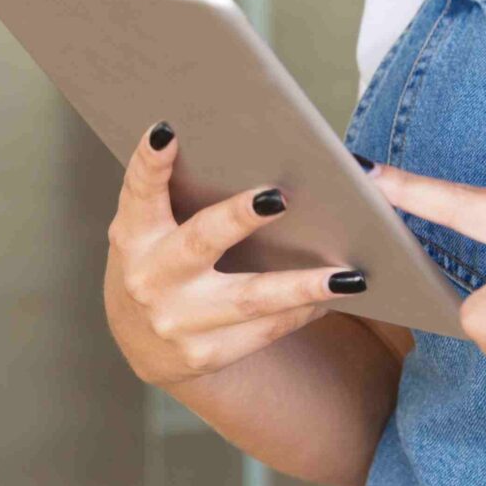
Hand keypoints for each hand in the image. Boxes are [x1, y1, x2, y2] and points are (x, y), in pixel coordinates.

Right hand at [103, 122, 367, 389]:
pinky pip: (264, 330)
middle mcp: (150, 279)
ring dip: (301, 286)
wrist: (139, 342)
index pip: (140, 193)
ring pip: (249, 299)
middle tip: (279, 197)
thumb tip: (244, 146)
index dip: (149, 164)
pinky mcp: (205, 354)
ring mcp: (177, 322)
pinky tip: (333, 296)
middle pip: (200, 242)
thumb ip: (171, 193)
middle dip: (238, 219)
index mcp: (134, 236)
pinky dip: (301, 311)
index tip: (167, 132)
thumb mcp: (148, 227)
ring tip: (351, 275)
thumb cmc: (157, 262)